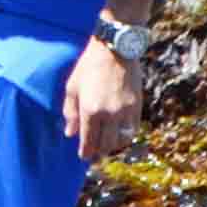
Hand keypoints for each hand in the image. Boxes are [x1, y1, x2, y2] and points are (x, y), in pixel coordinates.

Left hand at [63, 39, 142, 164]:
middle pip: (105, 145)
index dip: (85, 151)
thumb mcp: (72, 87)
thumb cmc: (89, 66)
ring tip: (106, 147)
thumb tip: (70, 134)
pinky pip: (133, 130)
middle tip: (94, 156)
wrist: (115, 50)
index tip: (83, 156)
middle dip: (98, 153)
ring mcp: (125, 112)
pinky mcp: (137, 107)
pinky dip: (126, 137)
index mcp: (90, 110)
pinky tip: (119, 137)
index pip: (88, 140)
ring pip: (121, 141)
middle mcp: (109, 114)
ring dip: (113, 147)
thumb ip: (70, 112)